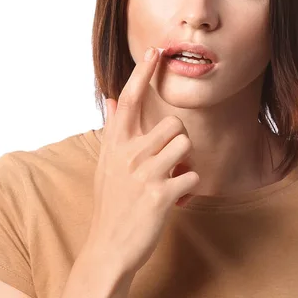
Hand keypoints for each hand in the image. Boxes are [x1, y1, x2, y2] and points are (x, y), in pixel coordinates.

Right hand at [85, 46, 199, 276]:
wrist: (108, 248)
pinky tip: (174, 198)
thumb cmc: (111, 203)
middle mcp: (128, 154)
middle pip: (173, 123)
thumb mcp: (105, 165)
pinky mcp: (161, 195)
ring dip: (184, 162)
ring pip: (185, 144)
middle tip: (167, 162)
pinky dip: (188, 187)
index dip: (143, 72)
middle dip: (177, 141)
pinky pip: (192, 175)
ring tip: (170, 179)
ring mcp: (144, 174)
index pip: (130, 98)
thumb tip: (111, 98)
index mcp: (115, 145)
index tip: (155, 50)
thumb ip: (113, 130)